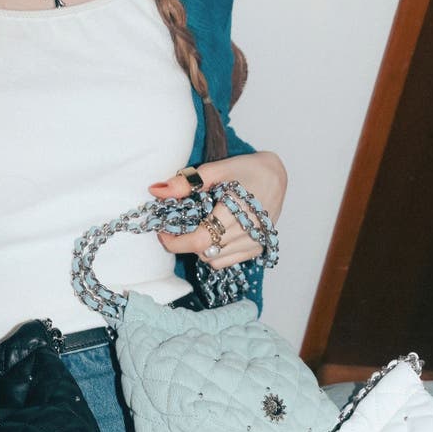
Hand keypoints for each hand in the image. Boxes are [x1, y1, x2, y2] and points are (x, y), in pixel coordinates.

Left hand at [148, 151, 286, 268]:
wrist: (277, 176)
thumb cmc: (245, 170)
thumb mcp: (215, 169)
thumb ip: (185, 183)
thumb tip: (156, 191)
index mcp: (236, 209)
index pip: (199, 240)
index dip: (176, 241)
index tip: (163, 231)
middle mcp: (248, 230)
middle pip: (203, 251)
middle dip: (184, 242)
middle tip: (177, 227)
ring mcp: (253, 243)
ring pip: (212, 260)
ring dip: (199, 248)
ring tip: (198, 228)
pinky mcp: (257, 250)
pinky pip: (225, 262)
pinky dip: (213, 253)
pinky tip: (214, 235)